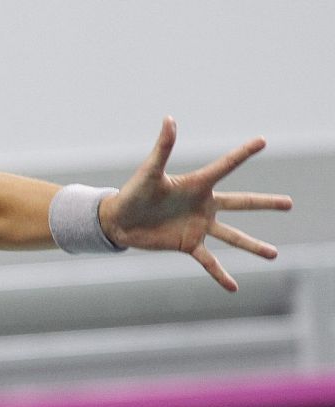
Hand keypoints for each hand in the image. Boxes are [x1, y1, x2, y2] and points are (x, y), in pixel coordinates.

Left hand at [100, 117, 290, 291]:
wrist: (118, 220)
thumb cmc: (133, 192)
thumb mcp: (149, 171)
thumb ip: (163, 147)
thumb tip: (169, 119)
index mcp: (197, 184)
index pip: (225, 166)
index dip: (243, 153)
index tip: (263, 141)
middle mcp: (204, 205)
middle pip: (242, 203)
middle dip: (265, 204)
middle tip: (289, 204)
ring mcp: (199, 226)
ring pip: (232, 236)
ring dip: (253, 245)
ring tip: (274, 254)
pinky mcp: (188, 244)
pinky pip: (208, 261)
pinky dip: (220, 274)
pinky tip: (233, 287)